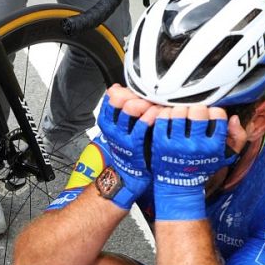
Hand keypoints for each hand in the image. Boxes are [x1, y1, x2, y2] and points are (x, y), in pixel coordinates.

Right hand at [94, 88, 158, 209]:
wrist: (129, 175)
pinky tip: (158, 111)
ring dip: (144, 101)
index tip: (135, 90)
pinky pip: (141, 125)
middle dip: (135, 93)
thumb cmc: (128, 149)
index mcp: (107, 122)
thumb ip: (119, 109)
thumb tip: (115, 89)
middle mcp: (112, 129)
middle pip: (119, 100)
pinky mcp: (134, 145)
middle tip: (147, 93)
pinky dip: (150, 115)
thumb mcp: (119, 128)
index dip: (124, 91)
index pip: (109, 98)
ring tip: (154, 100)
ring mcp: (122, 137)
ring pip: (130, 108)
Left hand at [148, 105, 236, 220]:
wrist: (181, 186)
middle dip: (198, 108)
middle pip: (198, 111)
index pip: (218, 115)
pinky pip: (162, 120)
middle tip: (195, 113)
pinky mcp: (161, 145)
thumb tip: (233, 118)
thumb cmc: (204, 167)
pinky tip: (169, 117)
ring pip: (179, 112)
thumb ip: (238, 137)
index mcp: (214, 147)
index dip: (215, 111)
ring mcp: (177, 145)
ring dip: (181, 110)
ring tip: (182, 114)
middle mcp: (196, 146)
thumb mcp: (227, 157)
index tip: (211, 115)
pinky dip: (165, 114)